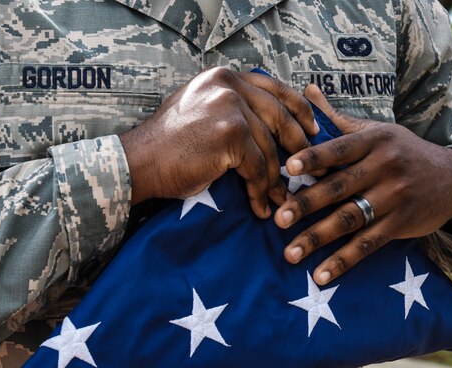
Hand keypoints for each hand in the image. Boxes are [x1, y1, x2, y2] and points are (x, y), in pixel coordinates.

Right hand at [120, 67, 318, 217]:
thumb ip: (229, 105)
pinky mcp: (231, 136)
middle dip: (298, 143)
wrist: (139, 162)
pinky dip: (261, 191)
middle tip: (309, 166)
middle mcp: (228, 86)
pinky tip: (261, 206)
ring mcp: (230, 109)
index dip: (298, 109)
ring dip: (277, 179)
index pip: (273, 88)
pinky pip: (257, 169)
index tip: (312, 127)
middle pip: (279, 115)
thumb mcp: (198, 109)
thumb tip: (264, 121)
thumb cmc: (166, 145)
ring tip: (282, 198)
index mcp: (223, 77)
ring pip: (269, 148)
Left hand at [275, 85, 451, 283]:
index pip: (339, 149)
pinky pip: (367, 245)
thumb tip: (306, 91)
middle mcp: (385, 168)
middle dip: (307, 204)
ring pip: (350, 220)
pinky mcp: (400, 225)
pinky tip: (321, 275)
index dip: (314, 158)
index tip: (288, 168)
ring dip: (318, 238)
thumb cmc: (402, 151)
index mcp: (374, 141)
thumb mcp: (376, 130)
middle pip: (340, 188)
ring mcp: (394, 198)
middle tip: (278, 219)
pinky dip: (343, 261)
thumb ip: (338, 118)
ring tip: (290, 253)